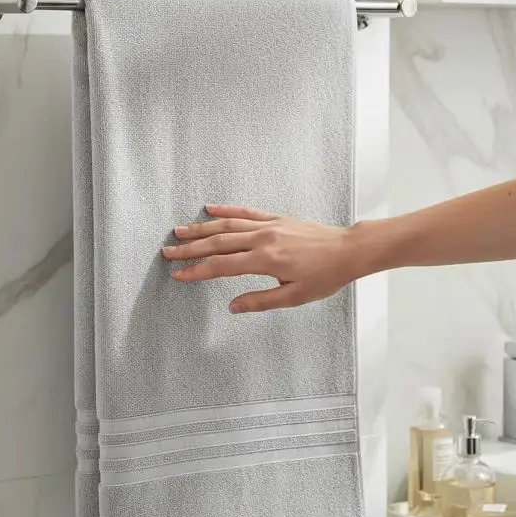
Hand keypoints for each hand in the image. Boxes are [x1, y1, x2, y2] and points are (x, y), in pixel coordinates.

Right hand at [161, 204, 360, 313]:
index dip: (197, 271)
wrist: (348, 250)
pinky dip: (226, 210)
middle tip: (167, 252)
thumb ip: (260, 301)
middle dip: (190, 248)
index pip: (221, 266)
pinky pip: (246, 212)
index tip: (178, 274)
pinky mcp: (276, 218)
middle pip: (218, 243)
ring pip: (227, 225)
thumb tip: (232, 306)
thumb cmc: (325, 277)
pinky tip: (210, 209)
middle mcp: (262, 239)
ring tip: (179, 231)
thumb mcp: (294, 297)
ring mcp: (268, 225)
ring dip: (201, 228)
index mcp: (265, 261)